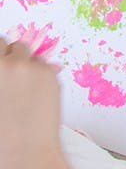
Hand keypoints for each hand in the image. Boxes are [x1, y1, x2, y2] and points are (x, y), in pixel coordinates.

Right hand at [0, 38, 67, 168]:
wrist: (23, 152)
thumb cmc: (3, 132)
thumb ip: (1, 76)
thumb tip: (4, 60)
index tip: (2, 60)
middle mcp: (7, 65)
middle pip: (10, 44)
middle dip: (9, 55)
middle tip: (10, 72)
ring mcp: (30, 68)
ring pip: (28, 53)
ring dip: (25, 63)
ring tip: (22, 87)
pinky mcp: (50, 74)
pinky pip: (44, 65)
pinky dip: (40, 74)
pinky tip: (35, 94)